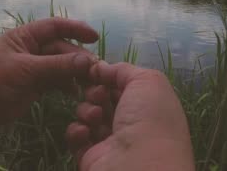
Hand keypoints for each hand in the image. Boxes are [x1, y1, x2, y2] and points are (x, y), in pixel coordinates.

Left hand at [0, 18, 98, 130]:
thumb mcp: (26, 71)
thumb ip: (57, 65)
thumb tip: (87, 61)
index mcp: (23, 37)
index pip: (54, 26)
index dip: (75, 29)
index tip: (94, 37)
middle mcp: (30, 49)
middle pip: (61, 48)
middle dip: (78, 58)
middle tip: (97, 72)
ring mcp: (33, 68)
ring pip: (61, 65)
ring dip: (75, 73)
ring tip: (91, 84)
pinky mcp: (34, 85)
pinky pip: (56, 80)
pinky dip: (67, 85)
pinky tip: (76, 93)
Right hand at [66, 62, 194, 170]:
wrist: (141, 167)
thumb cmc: (150, 120)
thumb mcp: (148, 81)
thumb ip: (124, 69)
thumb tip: (101, 67)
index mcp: (149, 106)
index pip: (123, 85)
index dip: (108, 75)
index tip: (94, 69)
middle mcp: (132, 123)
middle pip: (103, 97)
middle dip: (96, 90)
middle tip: (98, 95)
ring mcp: (111, 141)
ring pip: (89, 114)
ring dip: (87, 109)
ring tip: (95, 116)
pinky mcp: (91, 156)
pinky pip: (77, 136)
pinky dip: (77, 130)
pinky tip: (85, 131)